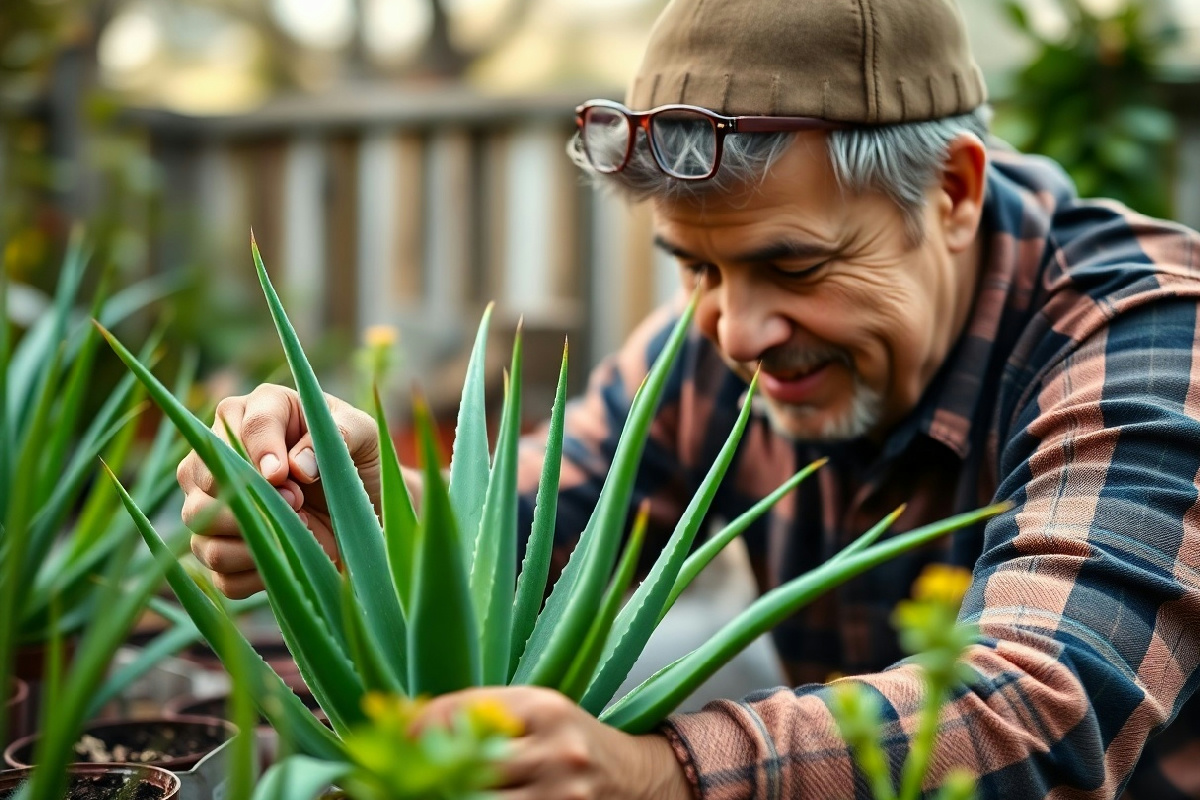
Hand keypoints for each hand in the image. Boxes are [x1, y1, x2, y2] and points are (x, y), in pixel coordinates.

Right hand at [178, 383, 417, 597]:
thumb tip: (297, 465)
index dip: (260, 452)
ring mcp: (212, 502)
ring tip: (300, 530)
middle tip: (297, 502)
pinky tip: (291, 560)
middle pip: (201, 474)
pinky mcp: (220, 548)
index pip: (242, 424)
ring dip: (251, 534)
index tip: (283, 476)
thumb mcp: (363, 434)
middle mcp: (222, 453)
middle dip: (252, 496)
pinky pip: (217, 569)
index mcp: (257, 411)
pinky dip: (255, 572)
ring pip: (198, 521)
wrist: (364, 509)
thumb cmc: (358, 458)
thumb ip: (338, 435)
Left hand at [415, 687, 692, 799]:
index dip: (421, 726)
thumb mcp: (538, 715)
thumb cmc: (574, 744)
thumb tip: (408, 726)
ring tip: (429, 791)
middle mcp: (555, 749)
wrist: (642, 781)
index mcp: (544, 707)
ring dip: (448, 796)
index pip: (465, 711)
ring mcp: (562, 794)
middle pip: (468, 766)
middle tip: (400, 777)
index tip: (397, 736)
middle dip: (427, 774)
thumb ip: (485, 716)